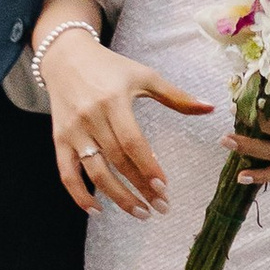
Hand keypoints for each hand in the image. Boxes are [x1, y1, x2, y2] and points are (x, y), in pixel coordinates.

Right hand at [37, 22, 210, 219]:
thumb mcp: (144, 76)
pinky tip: (97, 209)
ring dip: (117, 197)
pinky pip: (66, 173)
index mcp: (114, 101)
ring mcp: (73, 131)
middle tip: (160, 207)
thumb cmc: (110, 67)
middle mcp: (91, 117)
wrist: (65, 57)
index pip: (132, 142)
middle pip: (117, 161)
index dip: (148, 167)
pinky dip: (78, 195)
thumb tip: (211, 108)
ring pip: (94, 172)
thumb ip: (176, 96)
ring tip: (140, 212)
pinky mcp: (59, 139)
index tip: (165, 188)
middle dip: (140, 188)